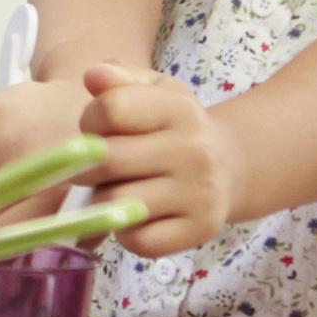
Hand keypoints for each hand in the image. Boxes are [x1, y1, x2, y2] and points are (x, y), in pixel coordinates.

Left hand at [0, 67, 222, 255]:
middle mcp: (194, 151)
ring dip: (101, 201)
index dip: (90, 121)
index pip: (110, 110)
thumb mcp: (152, 92)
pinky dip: (126, 233)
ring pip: (116, 203)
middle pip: (107, 160)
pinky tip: (133, 216)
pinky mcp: (198, 231)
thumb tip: (92, 76)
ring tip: (113, 190)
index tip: (96, 130)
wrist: (229, 167)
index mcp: (179, 109)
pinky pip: (138, 240)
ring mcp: (199, 194)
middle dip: (86, 166)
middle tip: (93, 168)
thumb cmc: (174, 128)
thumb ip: (118, 79)